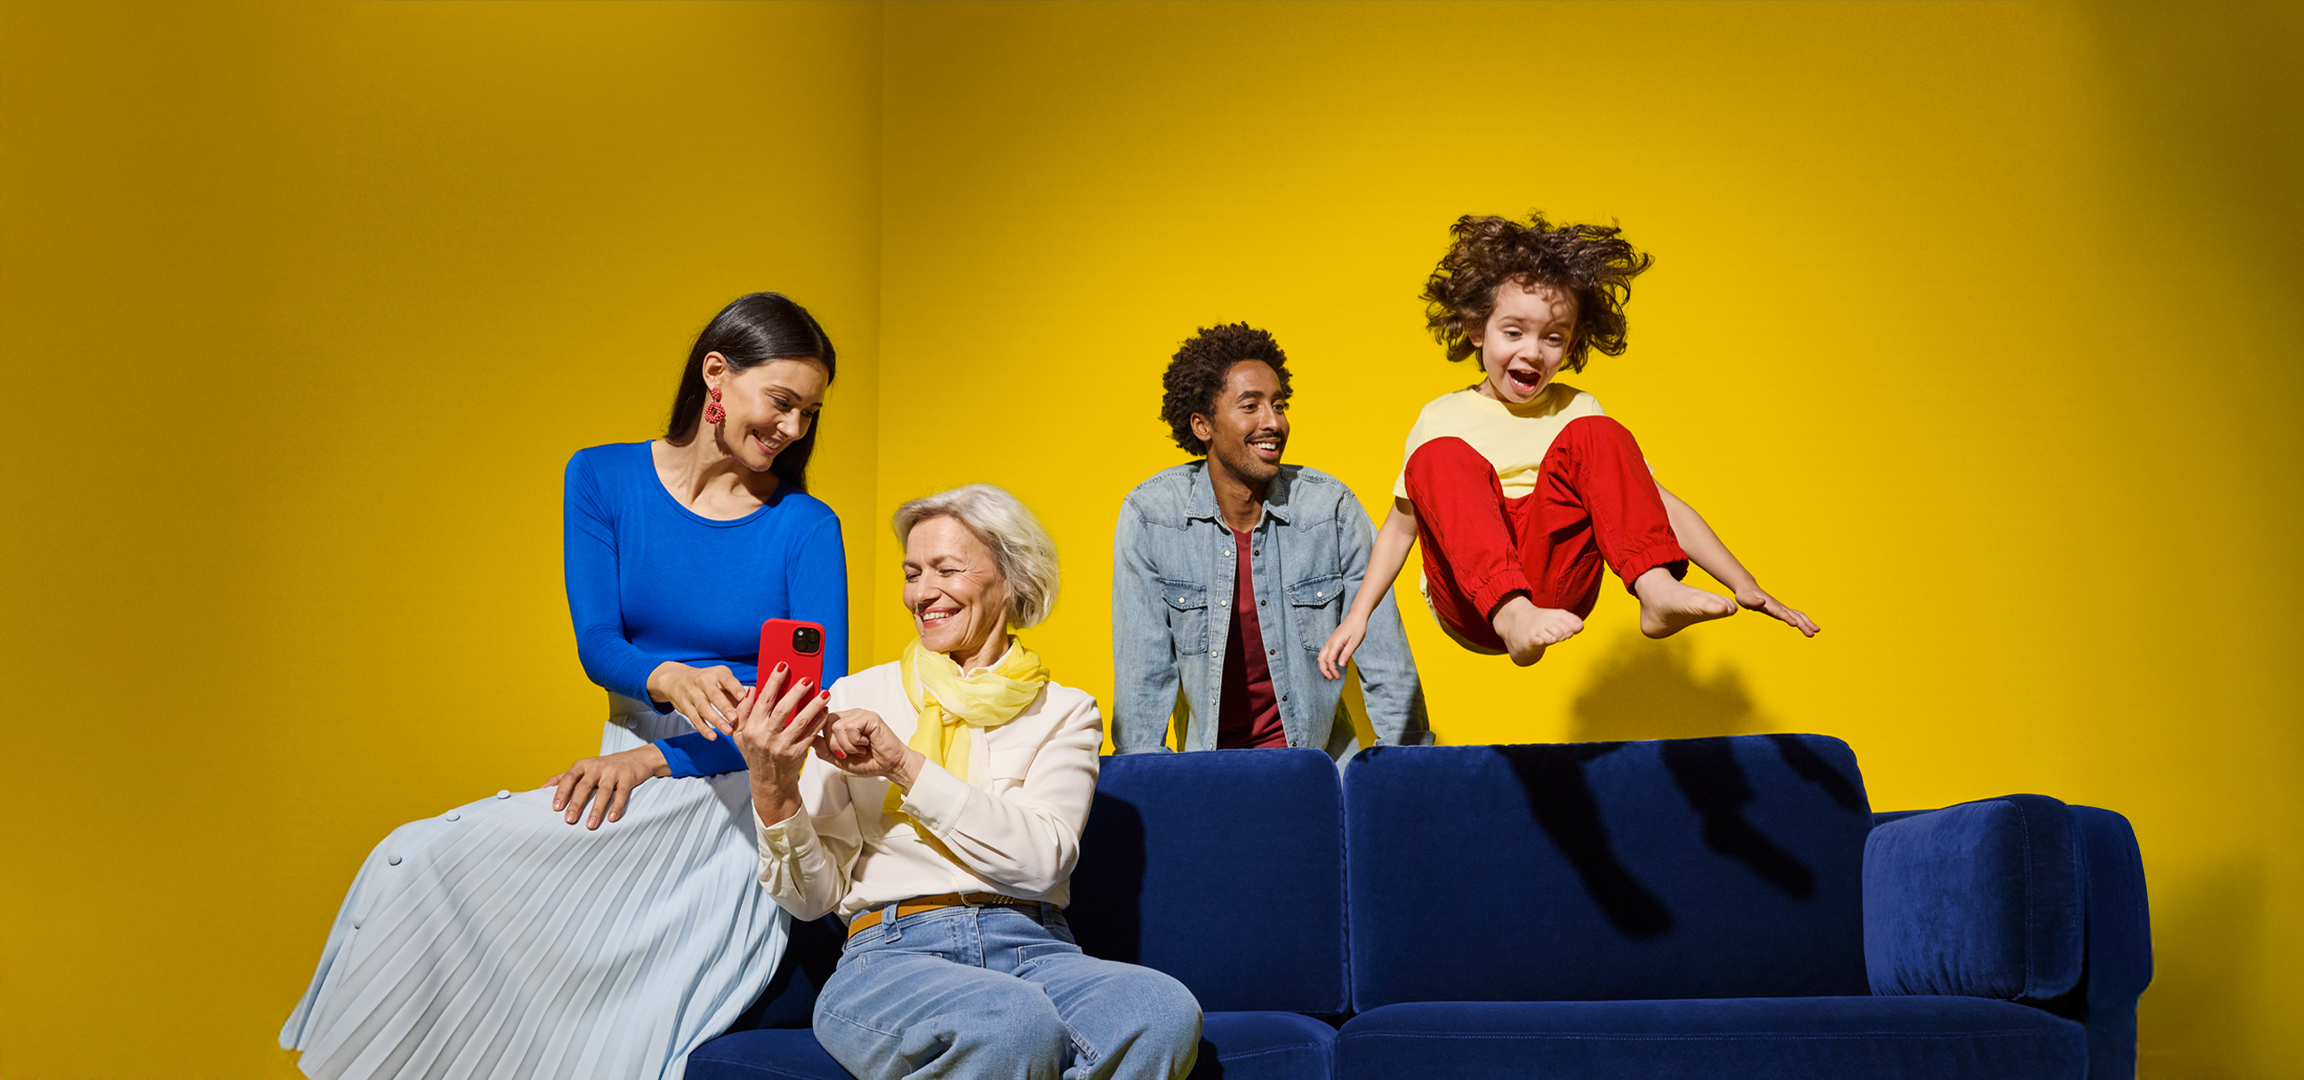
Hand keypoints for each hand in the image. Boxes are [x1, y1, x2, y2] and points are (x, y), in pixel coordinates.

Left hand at [545, 744, 669, 829]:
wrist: (636, 758)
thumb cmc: (605, 767)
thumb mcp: (584, 768)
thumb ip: (564, 777)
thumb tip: (542, 788)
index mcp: (582, 765)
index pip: (569, 778)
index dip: (562, 792)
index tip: (556, 807)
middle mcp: (597, 766)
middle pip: (584, 786)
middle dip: (576, 804)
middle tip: (569, 820)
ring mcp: (613, 771)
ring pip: (603, 792)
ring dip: (596, 809)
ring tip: (590, 825)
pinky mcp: (628, 777)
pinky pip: (622, 793)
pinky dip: (617, 806)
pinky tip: (612, 818)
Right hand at [647, 661, 745, 738]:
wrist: (676, 680)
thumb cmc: (707, 680)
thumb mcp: (720, 677)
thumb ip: (734, 690)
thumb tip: (752, 703)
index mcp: (716, 674)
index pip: (726, 679)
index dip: (734, 688)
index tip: (743, 697)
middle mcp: (703, 682)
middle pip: (714, 695)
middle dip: (724, 707)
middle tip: (735, 719)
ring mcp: (692, 695)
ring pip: (704, 709)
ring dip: (716, 721)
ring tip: (727, 731)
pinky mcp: (685, 707)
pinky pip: (694, 719)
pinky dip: (703, 729)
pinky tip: (712, 737)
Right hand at [727, 664, 833, 790]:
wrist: (769, 782)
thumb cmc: (755, 754)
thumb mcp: (740, 734)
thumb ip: (743, 711)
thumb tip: (751, 689)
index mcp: (752, 729)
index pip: (764, 700)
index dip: (774, 680)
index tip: (783, 666)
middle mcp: (766, 737)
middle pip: (783, 709)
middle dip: (797, 691)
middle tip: (808, 678)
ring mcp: (782, 746)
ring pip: (801, 721)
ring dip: (814, 705)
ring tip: (824, 692)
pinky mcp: (796, 754)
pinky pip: (810, 734)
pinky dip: (819, 721)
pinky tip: (825, 710)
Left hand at [814, 709, 922, 786]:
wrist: (890, 765)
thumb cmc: (870, 761)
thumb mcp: (840, 759)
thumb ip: (825, 750)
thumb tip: (811, 740)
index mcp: (843, 722)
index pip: (822, 723)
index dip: (825, 740)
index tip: (837, 753)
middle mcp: (851, 715)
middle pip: (826, 724)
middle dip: (835, 745)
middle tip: (849, 753)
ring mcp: (860, 714)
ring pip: (837, 727)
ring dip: (847, 745)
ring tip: (859, 749)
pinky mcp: (870, 717)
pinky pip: (851, 727)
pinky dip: (855, 742)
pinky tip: (866, 744)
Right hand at [1317, 614, 1368, 680]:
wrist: (1356, 616)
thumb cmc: (1357, 628)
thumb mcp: (1355, 642)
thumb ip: (1347, 654)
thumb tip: (1340, 665)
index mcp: (1335, 643)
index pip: (1330, 660)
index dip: (1332, 670)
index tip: (1337, 677)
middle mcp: (1330, 642)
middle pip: (1321, 659)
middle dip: (1324, 670)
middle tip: (1331, 679)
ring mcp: (1330, 641)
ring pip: (1321, 656)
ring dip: (1323, 666)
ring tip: (1330, 674)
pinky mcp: (1332, 641)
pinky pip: (1324, 652)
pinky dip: (1325, 660)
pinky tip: (1331, 665)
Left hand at [1736, 587, 1819, 636]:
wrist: (1749, 589)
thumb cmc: (1745, 595)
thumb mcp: (1745, 599)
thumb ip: (1753, 601)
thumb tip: (1762, 602)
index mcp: (1770, 605)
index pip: (1780, 612)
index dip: (1787, 618)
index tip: (1795, 624)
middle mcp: (1778, 606)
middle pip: (1793, 615)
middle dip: (1803, 624)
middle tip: (1812, 634)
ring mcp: (1782, 608)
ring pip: (1798, 615)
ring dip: (1807, 623)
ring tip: (1816, 631)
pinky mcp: (1782, 610)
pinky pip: (1796, 615)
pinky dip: (1804, 620)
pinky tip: (1809, 627)